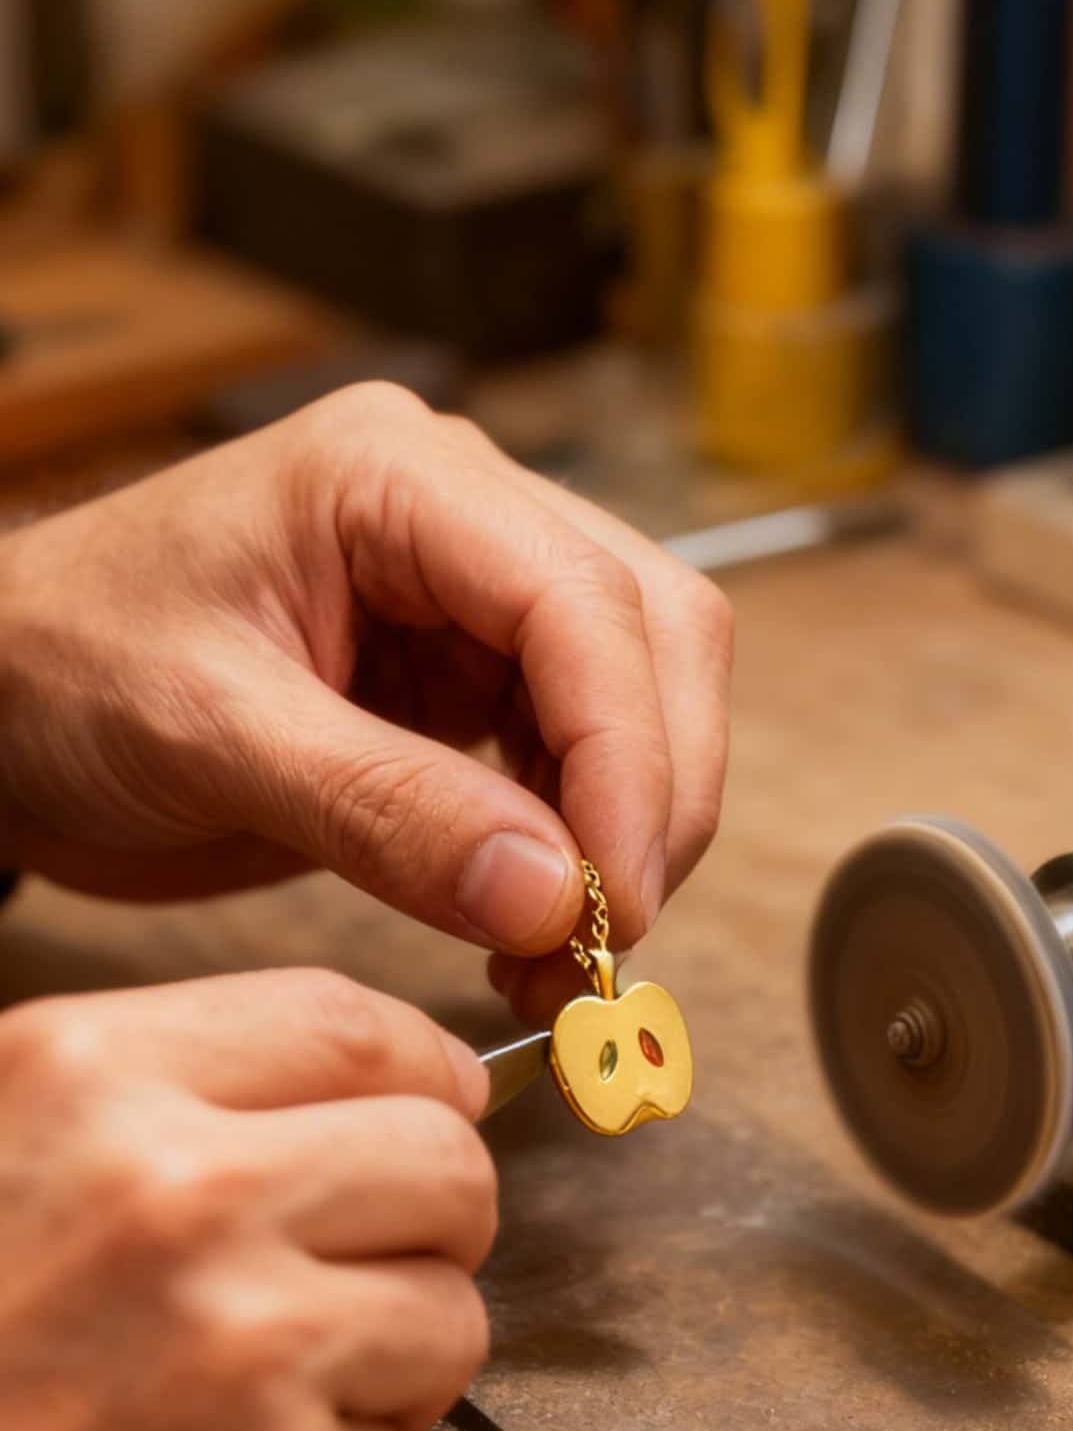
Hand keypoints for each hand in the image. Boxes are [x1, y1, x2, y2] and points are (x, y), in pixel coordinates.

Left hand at [0, 387, 733, 1006]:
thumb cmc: (62, 667)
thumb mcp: (207, 737)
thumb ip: (385, 811)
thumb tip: (554, 896)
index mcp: (392, 474)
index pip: (579, 597)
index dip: (626, 752)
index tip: (615, 893)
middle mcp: (460, 514)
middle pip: (651, 633)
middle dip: (652, 794)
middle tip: (610, 939)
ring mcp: (474, 595)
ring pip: (643, 695)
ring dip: (631, 832)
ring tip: (565, 955)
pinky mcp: (471, 676)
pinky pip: (581, 755)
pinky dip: (584, 847)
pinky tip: (536, 925)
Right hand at [0, 967, 495, 1430]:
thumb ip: (159, 1088)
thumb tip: (400, 1075)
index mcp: (89, 1078)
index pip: (352, 1026)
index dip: (420, 1070)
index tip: (432, 1105)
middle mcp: (181, 1195)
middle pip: (445, 1166)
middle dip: (428, 1219)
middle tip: (358, 1264)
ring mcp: (244, 1351)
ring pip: (451, 1318)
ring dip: (389, 1361)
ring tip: (270, 1390)